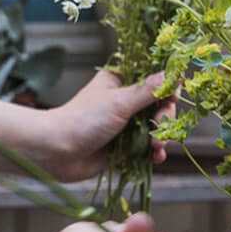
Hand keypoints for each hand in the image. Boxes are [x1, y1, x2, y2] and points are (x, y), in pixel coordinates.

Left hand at [49, 67, 178, 183]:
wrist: (57, 152)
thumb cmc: (83, 119)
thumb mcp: (119, 102)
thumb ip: (148, 90)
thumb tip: (173, 74)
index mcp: (121, 79)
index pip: (154, 76)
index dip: (167, 86)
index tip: (172, 97)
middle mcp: (125, 98)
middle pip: (160, 103)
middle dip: (165, 116)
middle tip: (161, 127)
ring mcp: (126, 122)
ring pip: (156, 126)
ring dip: (162, 136)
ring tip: (156, 146)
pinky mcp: (125, 145)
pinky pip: (148, 146)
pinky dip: (154, 151)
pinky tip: (156, 157)